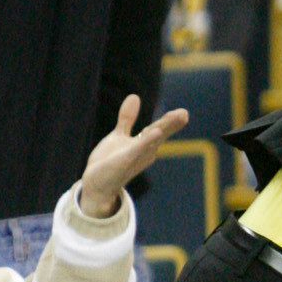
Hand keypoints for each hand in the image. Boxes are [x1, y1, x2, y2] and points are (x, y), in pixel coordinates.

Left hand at [78, 95, 187, 216]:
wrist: (97, 184)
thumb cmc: (109, 162)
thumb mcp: (119, 135)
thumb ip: (127, 118)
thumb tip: (135, 96)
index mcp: (144, 144)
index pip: (158, 129)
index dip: (170, 121)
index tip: (184, 113)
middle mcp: (144, 151)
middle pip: (159, 133)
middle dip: (172, 124)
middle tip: (185, 114)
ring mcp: (136, 156)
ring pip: (152, 140)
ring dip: (164, 129)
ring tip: (177, 119)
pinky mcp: (125, 161)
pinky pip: (137, 149)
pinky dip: (148, 140)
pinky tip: (156, 131)